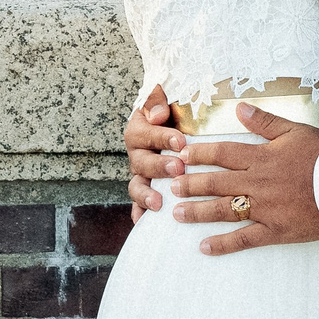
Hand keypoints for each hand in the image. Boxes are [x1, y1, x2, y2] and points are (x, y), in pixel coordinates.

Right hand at [124, 85, 188, 220]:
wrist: (178, 121)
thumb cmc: (174, 109)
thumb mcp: (166, 96)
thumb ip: (157, 99)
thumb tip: (158, 114)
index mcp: (139, 129)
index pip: (146, 134)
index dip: (162, 137)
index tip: (181, 141)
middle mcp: (137, 153)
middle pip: (141, 162)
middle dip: (159, 167)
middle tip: (178, 168)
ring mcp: (141, 174)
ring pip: (137, 186)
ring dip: (146, 195)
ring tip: (158, 203)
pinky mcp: (148, 189)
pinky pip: (139, 204)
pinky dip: (140, 213)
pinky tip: (144, 222)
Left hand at [163, 104, 318, 255]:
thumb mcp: (295, 131)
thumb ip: (265, 122)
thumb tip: (239, 109)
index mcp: (261, 157)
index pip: (223, 154)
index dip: (199, 154)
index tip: (181, 156)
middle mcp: (257, 183)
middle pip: (216, 183)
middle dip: (191, 184)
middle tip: (170, 186)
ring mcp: (265, 208)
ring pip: (223, 210)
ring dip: (198, 212)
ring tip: (177, 213)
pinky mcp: (275, 229)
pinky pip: (244, 238)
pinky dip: (223, 244)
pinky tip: (204, 247)